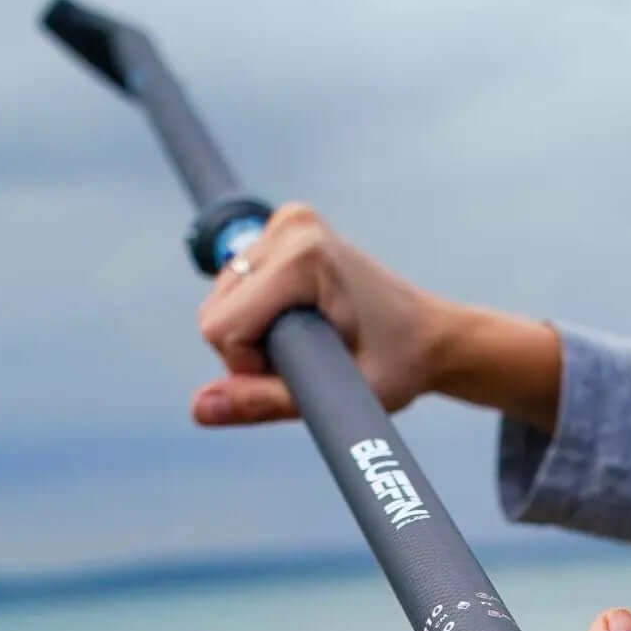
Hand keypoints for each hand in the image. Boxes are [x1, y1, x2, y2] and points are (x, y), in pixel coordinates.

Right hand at [192, 204, 561, 431]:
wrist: (431, 336)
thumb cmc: (396, 367)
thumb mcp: (332, 395)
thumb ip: (262, 402)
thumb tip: (199, 408)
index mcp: (304, 257)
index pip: (221, 328)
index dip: (250, 366)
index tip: (306, 367)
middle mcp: (291, 226)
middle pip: (215, 313)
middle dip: (251, 349)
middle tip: (312, 354)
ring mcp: (287, 222)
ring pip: (220, 303)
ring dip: (255, 334)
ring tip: (313, 338)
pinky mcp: (284, 228)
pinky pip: (234, 288)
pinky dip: (258, 315)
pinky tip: (303, 319)